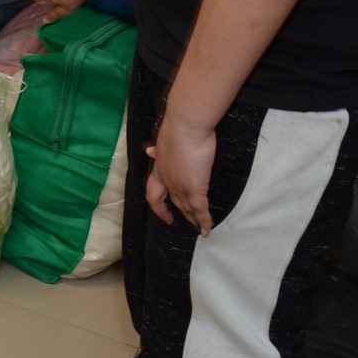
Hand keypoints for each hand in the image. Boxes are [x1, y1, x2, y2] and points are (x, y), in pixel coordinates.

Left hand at [146, 115, 216, 235]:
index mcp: (158, 169)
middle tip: (186, 223)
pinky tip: (207, 230)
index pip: (153, 193)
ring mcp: (180, 187)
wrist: (185, 127)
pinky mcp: (194, 189)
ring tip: (198, 228)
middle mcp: (167, 181)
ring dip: (193, 220)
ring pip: (186, 209)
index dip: (158, 205)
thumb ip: (159, 151)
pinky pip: (199, 210)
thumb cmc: (177, 130)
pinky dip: (204, 221)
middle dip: (179, 214)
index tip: (164, 212)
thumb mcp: (163, 142)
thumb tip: (150, 151)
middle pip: (172, 203)